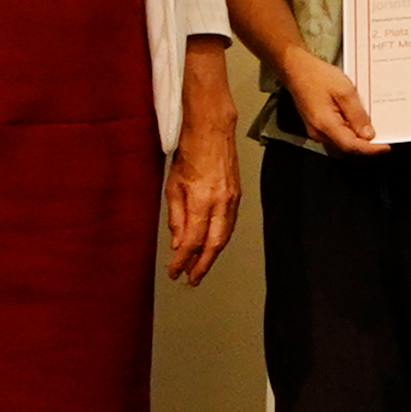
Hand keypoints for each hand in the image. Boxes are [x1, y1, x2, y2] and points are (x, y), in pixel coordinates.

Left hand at [161, 128, 240, 283]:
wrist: (213, 132)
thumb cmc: (188, 155)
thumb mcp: (172, 186)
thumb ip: (176, 217)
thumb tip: (178, 243)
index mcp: (201, 200)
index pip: (193, 240)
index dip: (183, 260)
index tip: (174, 273)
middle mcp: (221, 203)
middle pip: (215, 243)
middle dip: (203, 264)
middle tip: (191, 279)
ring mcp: (233, 200)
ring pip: (225, 236)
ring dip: (212, 255)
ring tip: (200, 268)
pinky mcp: (238, 196)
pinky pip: (229, 224)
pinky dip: (219, 240)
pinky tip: (210, 246)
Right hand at [282, 48, 388, 158]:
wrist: (296, 69)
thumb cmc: (318, 76)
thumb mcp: (344, 91)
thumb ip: (357, 114)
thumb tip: (368, 134)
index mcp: (325, 124)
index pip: (351, 146)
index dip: (370, 150)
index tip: (386, 147)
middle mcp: (319, 132)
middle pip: (347, 147)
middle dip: (367, 146)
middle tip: (386, 137)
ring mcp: (316, 129)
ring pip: (342, 141)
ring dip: (359, 139)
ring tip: (377, 129)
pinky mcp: (317, 125)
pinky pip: (337, 134)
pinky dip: (351, 132)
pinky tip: (361, 123)